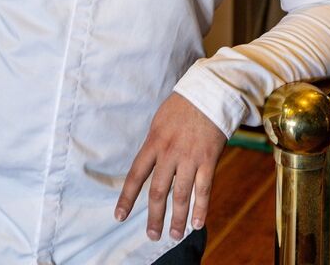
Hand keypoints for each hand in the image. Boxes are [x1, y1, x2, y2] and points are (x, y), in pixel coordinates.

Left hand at [115, 93, 226, 240]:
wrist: (209, 93)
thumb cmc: (182, 106)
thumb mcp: (159, 122)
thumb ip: (154, 146)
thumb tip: (148, 166)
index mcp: (153, 143)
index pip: (136, 176)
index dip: (127, 199)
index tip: (120, 216)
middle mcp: (169, 153)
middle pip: (158, 191)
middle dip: (154, 217)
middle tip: (152, 235)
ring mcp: (190, 158)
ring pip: (181, 195)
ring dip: (177, 218)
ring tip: (174, 235)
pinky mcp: (208, 160)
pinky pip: (204, 189)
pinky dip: (201, 208)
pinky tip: (197, 224)